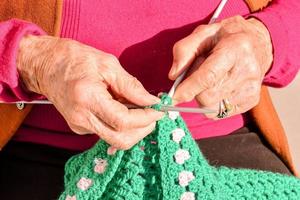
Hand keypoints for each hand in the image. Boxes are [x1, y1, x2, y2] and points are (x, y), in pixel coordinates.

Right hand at [17, 35, 162, 148]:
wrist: (47, 65)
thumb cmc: (75, 59)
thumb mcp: (108, 65)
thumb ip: (131, 86)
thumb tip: (150, 101)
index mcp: (88, 98)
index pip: (123, 121)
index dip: (146, 118)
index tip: (158, 110)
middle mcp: (81, 117)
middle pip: (120, 139)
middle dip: (143, 130)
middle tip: (153, 114)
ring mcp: (79, 125)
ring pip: (115, 139)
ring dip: (133, 128)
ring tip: (137, 108)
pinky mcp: (79, 127)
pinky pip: (107, 132)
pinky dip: (121, 125)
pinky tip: (121, 109)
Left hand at [169, 16, 272, 117]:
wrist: (259, 43)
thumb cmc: (226, 37)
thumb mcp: (203, 33)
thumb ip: (184, 50)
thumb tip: (173, 76)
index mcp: (235, 49)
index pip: (208, 76)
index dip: (188, 88)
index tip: (173, 97)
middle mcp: (247, 70)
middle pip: (207, 96)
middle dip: (194, 90)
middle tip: (197, 75)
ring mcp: (251, 88)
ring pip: (212, 107)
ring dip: (202, 96)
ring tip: (211, 80)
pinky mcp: (251, 100)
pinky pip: (220, 112)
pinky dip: (212, 103)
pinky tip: (219, 87)